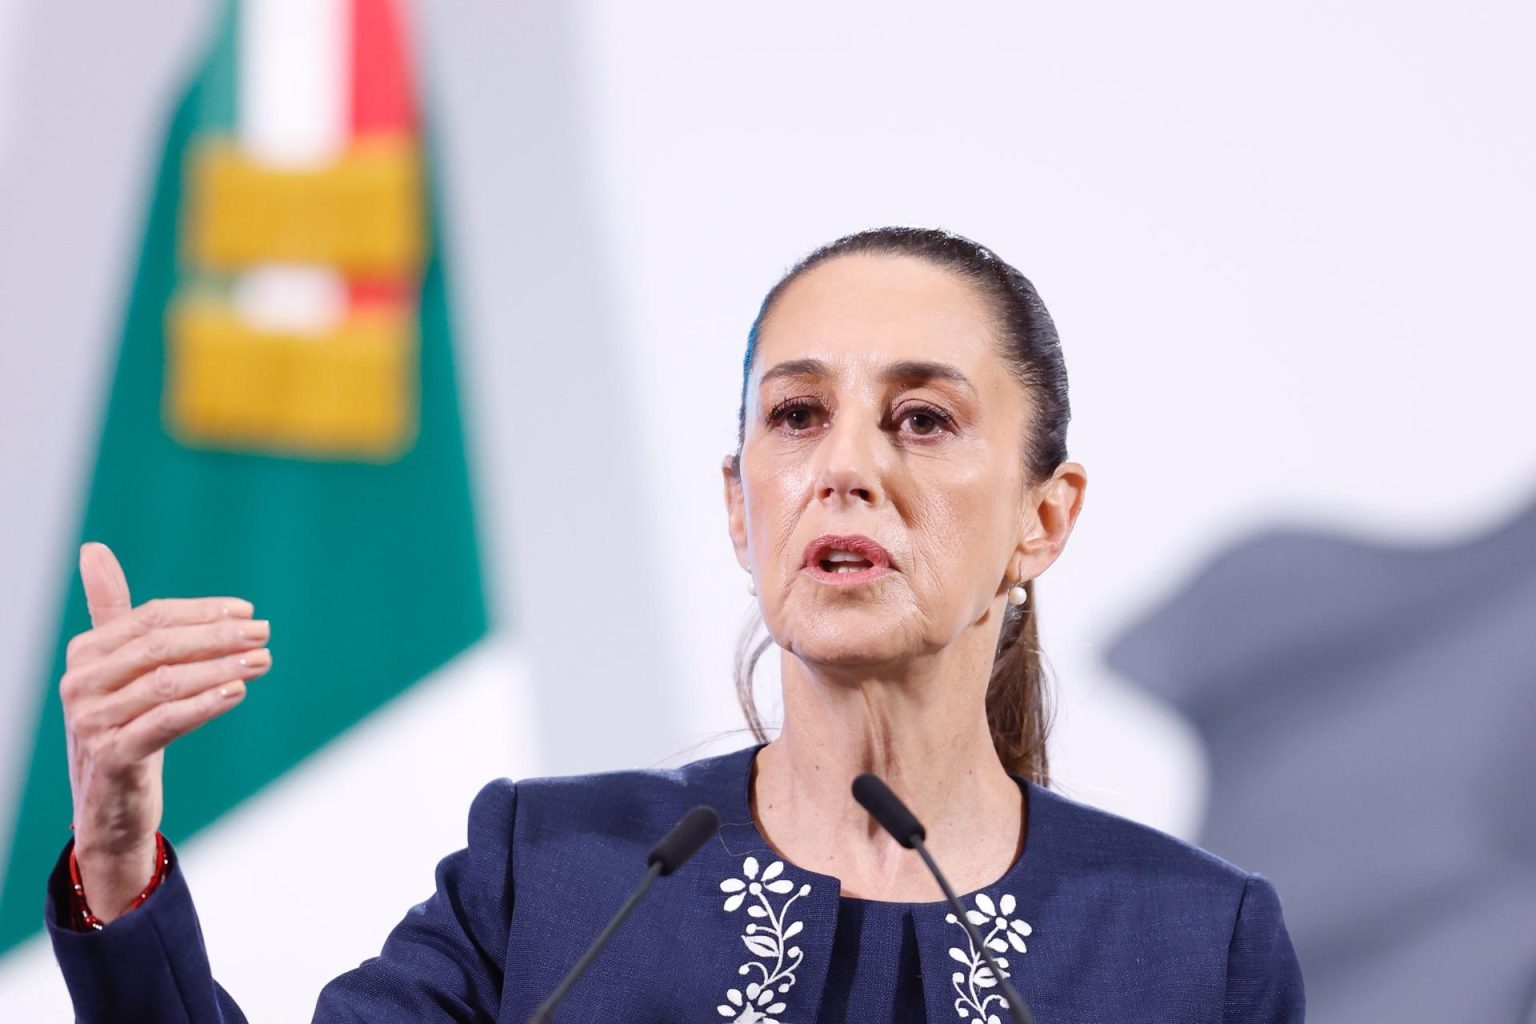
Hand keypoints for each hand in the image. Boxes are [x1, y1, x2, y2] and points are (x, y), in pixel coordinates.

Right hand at [61, 542, 271, 922]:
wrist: (110, 805)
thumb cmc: (124, 724)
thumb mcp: (118, 669)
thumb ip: (112, 612)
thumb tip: (93, 549)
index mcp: (85, 653)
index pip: (152, 617)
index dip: (203, 612)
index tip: (248, 612)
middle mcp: (80, 684)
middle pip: (160, 646)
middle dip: (217, 636)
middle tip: (263, 634)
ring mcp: (91, 722)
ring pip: (167, 682)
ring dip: (221, 668)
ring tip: (262, 661)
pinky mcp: (111, 757)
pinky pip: (165, 722)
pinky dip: (204, 704)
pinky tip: (237, 691)